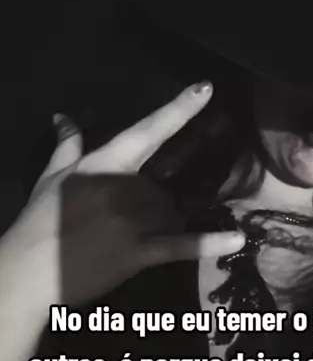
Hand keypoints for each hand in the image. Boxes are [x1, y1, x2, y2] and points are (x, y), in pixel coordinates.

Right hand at [0, 82, 244, 315]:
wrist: (27, 271)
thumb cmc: (38, 223)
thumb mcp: (51, 177)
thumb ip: (67, 145)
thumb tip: (64, 116)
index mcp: (104, 164)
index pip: (147, 130)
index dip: (179, 109)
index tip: (207, 88)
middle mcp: (124, 187)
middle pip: (165, 186)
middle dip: (155, 202)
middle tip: (126, 222)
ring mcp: (134, 220)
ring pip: (172, 213)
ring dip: (165, 223)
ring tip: (135, 238)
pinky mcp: (139, 252)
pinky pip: (181, 245)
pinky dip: (210, 243)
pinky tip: (236, 240)